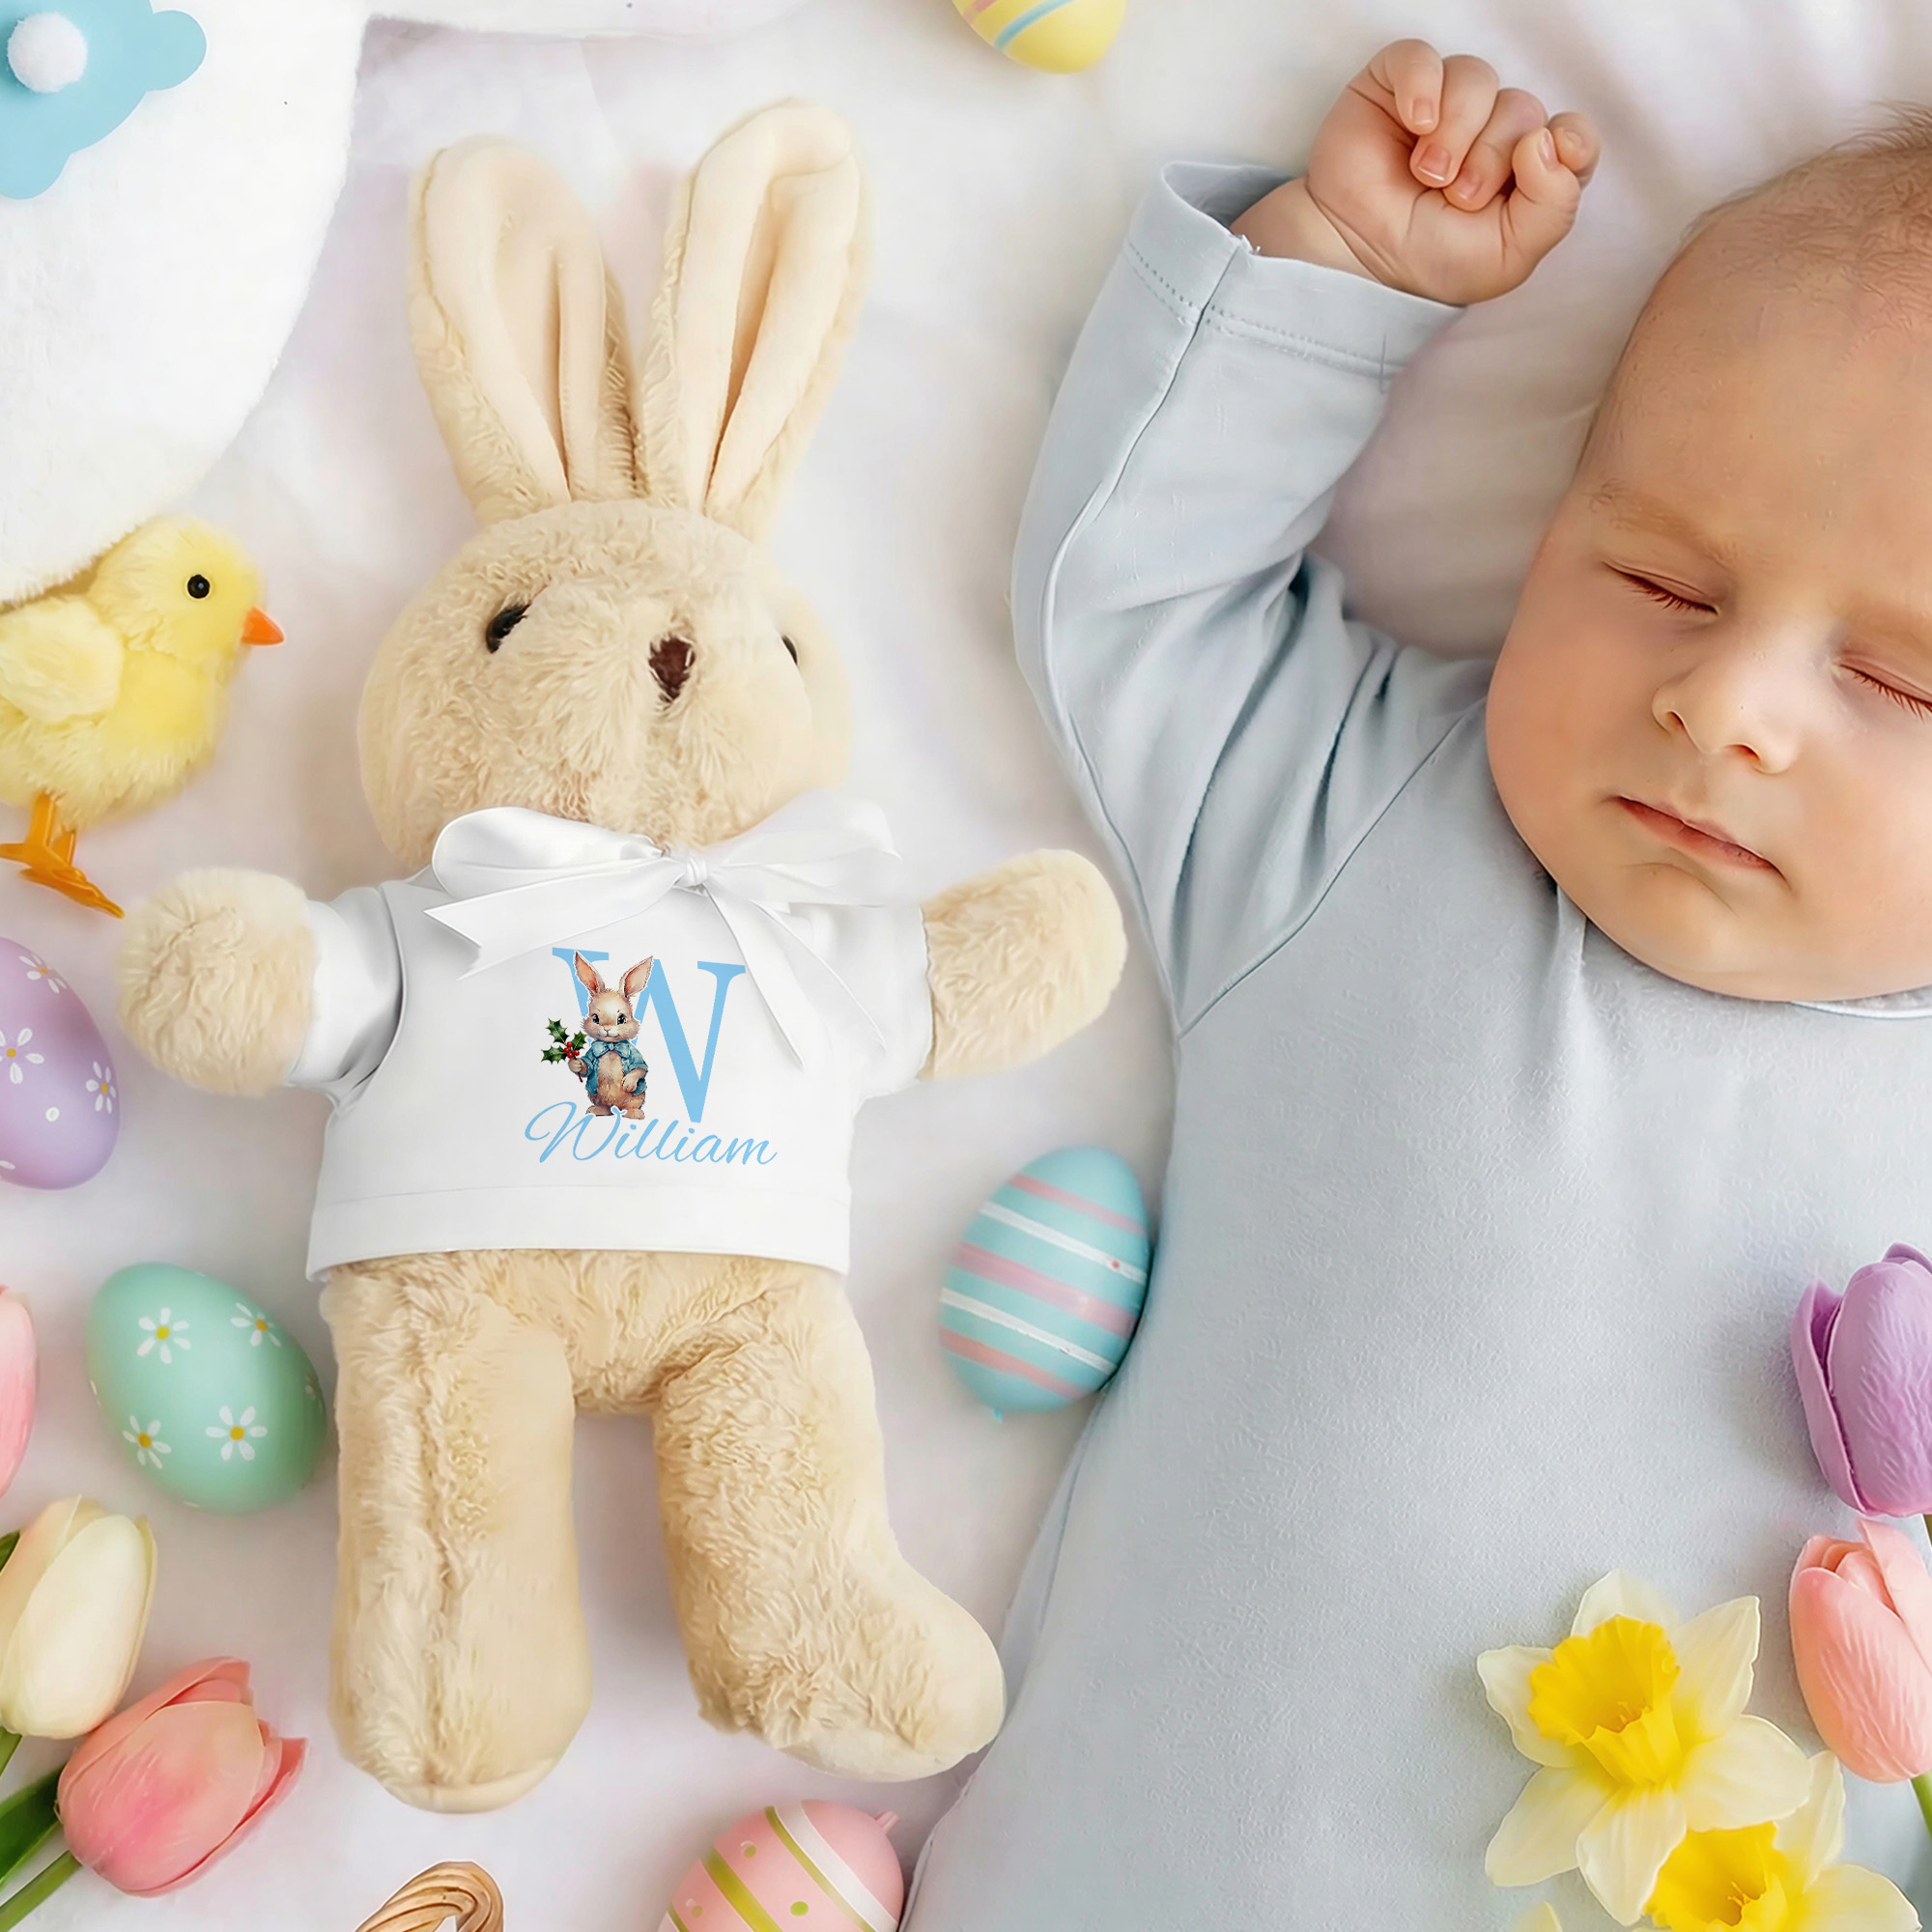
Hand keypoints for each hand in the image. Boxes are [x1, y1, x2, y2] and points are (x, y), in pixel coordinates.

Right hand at [1233, 40, 1598, 303]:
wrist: (1360, 259)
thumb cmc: (1431, 259)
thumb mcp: (1509, 255)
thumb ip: (1553, 207)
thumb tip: (1547, 140)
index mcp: (1527, 172)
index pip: (1572, 134)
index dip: (1569, 140)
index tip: (1545, 159)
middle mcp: (1493, 131)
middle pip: (1521, 108)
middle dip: (1491, 157)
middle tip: (1456, 197)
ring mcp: (1447, 105)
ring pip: (1476, 79)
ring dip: (1455, 132)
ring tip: (1427, 175)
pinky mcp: (1400, 86)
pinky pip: (1422, 59)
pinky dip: (1422, 87)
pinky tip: (1415, 124)